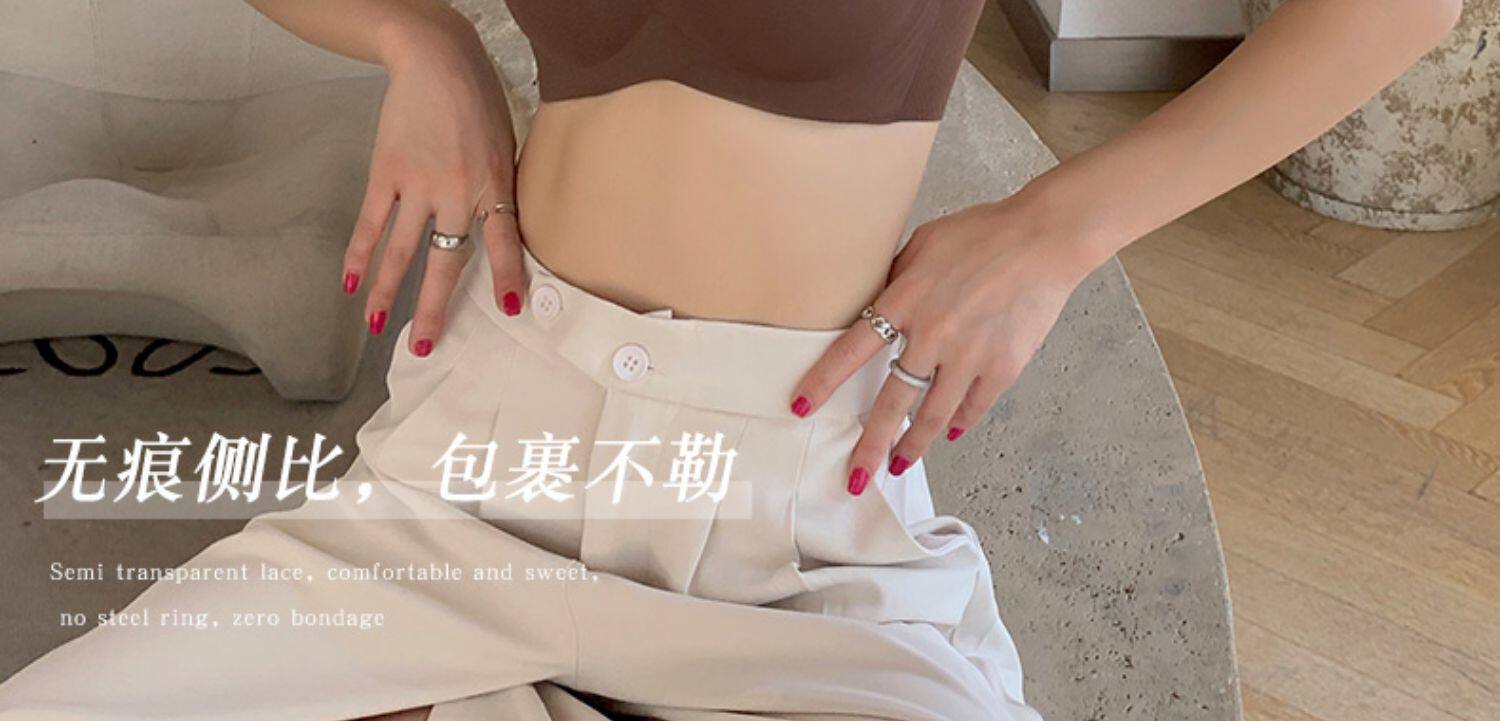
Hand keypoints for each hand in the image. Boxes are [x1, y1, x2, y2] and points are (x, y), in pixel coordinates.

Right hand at [344, 16, 525, 354]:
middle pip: (446, 261)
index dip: (505, 276)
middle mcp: (457, 190)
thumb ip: (500, 192)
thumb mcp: (506, 148)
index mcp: (494, 184)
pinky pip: (371, 221)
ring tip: (378, 327)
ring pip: (401, 250)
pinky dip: (359, 254)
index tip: (507, 310)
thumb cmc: (480, 104)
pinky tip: (351, 282)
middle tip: (424, 347)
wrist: (437, 60)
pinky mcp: (387, 171)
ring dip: (388, 292)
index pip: (503, 241)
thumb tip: (499, 235)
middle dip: (433, 308)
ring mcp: (418, 183)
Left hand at [789, 191, 1100, 494]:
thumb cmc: (983, 233)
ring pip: (933, 416)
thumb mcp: (923, 244)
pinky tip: (949, 433)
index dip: (823, 382)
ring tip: (899, 466)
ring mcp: (969, 354)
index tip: (801, 408)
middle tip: (855, 477)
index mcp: (905, 300)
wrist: (1043, 239)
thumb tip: (875, 302)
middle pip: (892, 402)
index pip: (851, 350)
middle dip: (870, 446)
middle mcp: (932, 334)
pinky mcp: (1003, 366)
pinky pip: (973, 406)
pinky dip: (959, 423)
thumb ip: (896, 279)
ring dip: (914, 446)